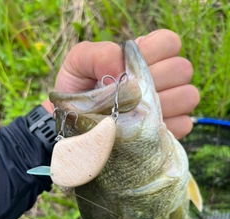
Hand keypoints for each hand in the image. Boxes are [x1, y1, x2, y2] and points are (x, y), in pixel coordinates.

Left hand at [42, 29, 198, 138]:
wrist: (74, 124)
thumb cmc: (78, 90)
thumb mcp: (79, 63)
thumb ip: (99, 54)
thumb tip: (123, 72)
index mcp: (144, 57)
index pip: (170, 43)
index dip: (156, 52)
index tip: (132, 69)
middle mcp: (161, 78)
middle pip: (183, 69)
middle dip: (158, 81)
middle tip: (131, 95)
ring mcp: (169, 104)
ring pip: (188, 96)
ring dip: (163, 105)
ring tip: (135, 113)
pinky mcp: (170, 129)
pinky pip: (184, 124)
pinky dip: (164, 128)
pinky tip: (142, 130)